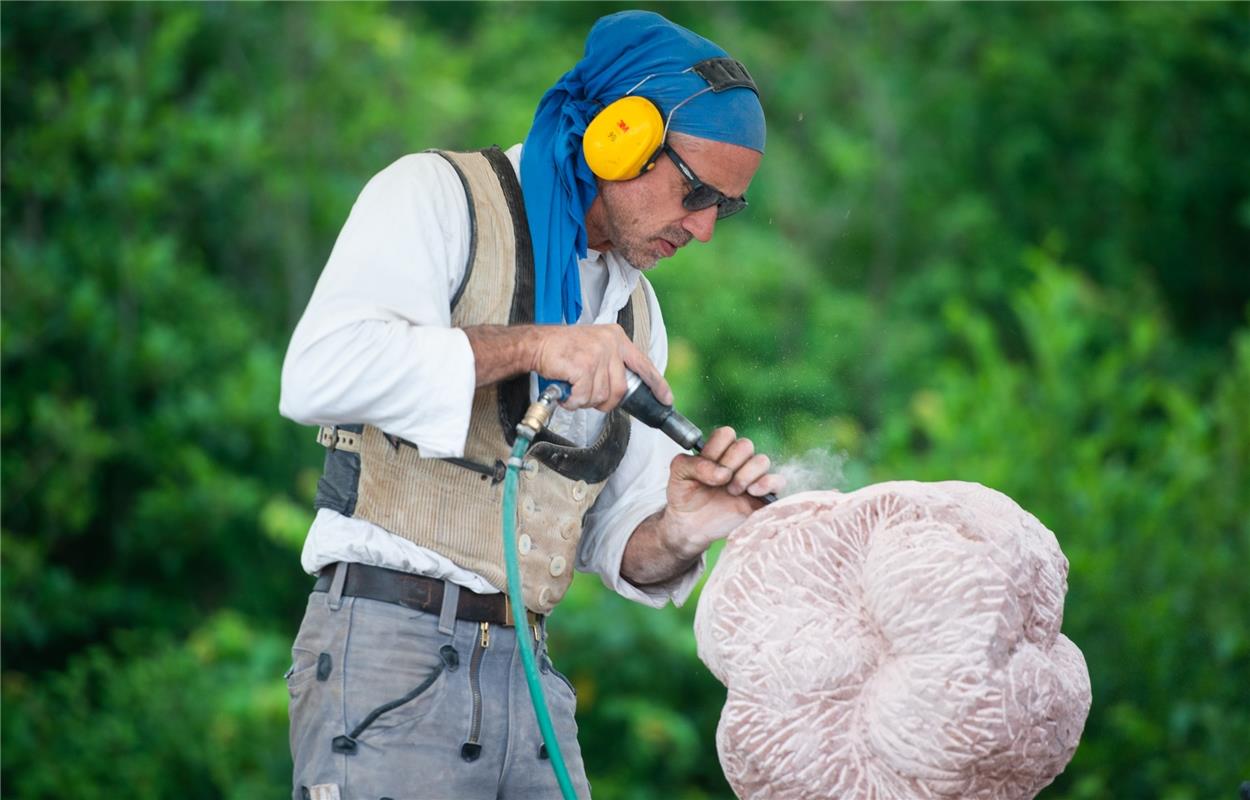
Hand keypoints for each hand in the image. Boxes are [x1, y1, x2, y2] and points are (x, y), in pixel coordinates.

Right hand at [530, 323, 671, 410]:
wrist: (536, 344)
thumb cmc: (562, 349)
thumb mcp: (595, 347)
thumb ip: (612, 363)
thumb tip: (623, 390)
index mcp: (617, 338)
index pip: (643, 364)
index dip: (657, 384)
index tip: (666, 399)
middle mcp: (610, 343)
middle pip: (620, 389)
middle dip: (605, 401)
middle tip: (588, 396)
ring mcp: (598, 354)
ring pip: (602, 396)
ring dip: (585, 400)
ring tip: (573, 388)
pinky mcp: (584, 366)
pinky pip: (585, 397)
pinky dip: (574, 401)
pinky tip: (567, 391)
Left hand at [660, 426, 784, 557]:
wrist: (690, 524)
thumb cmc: (685, 496)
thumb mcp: (678, 474)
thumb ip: (693, 464)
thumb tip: (721, 472)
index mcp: (718, 450)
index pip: (726, 434)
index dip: (716, 449)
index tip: (706, 467)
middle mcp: (737, 461)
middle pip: (745, 445)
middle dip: (730, 463)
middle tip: (720, 482)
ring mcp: (751, 477)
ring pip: (762, 460)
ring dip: (746, 475)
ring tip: (732, 491)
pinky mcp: (762, 495)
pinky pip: (778, 481)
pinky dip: (767, 484)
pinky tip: (751, 492)